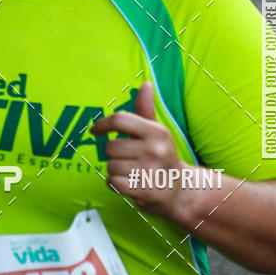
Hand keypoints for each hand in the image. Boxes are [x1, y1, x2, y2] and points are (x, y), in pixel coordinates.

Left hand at [90, 82, 184, 218]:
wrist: (181, 190)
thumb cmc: (163, 155)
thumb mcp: (157, 131)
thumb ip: (146, 109)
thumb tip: (146, 84)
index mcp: (156, 131)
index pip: (119, 120)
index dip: (102, 124)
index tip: (95, 131)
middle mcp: (153, 149)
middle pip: (110, 147)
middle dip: (113, 154)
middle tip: (128, 158)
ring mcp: (148, 171)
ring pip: (110, 166)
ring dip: (115, 170)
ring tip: (131, 172)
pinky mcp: (143, 190)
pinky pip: (112, 182)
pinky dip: (115, 184)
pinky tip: (128, 183)